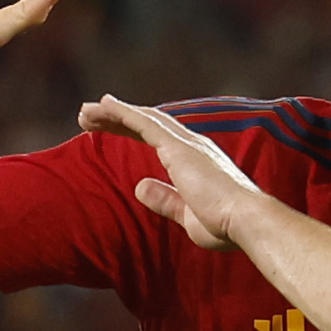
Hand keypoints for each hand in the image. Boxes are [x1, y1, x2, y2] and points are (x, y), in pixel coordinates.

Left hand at [83, 92, 279, 254]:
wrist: (246, 221)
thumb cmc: (224, 225)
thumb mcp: (187, 215)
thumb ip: (165, 200)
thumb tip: (140, 186)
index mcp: (196, 160)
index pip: (158, 138)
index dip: (132, 130)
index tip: (108, 128)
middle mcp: (192, 145)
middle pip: (147, 123)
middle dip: (116, 118)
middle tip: (88, 116)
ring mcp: (185, 143)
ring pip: (142, 119)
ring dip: (111, 113)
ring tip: (84, 111)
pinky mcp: (177, 147)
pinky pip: (143, 123)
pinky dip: (121, 112)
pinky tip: (102, 106)